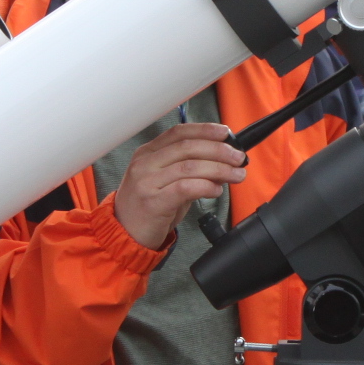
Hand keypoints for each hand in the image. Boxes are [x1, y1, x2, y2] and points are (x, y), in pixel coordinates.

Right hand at [112, 121, 244, 248]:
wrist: (124, 234)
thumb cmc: (148, 208)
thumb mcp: (165, 181)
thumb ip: (189, 168)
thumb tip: (223, 160)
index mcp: (147, 153)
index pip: (179, 132)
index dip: (205, 130)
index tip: (226, 133)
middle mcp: (145, 163)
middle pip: (188, 147)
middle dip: (219, 150)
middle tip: (238, 158)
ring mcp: (147, 182)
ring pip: (190, 166)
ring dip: (219, 169)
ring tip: (236, 175)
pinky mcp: (153, 202)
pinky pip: (185, 188)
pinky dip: (206, 186)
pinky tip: (217, 190)